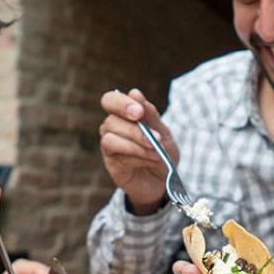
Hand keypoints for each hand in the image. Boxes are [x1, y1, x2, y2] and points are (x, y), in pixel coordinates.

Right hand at [99, 88, 178, 213]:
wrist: (164, 181)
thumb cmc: (162, 152)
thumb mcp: (163, 132)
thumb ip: (150, 115)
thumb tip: (134, 92)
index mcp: (124, 115)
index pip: (110, 100)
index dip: (121, 103)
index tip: (139, 111)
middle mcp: (112, 128)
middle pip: (111, 120)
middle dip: (134, 128)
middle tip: (155, 136)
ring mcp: (109, 146)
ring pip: (110, 138)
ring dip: (136, 143)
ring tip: (156, 150)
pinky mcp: (111, 162)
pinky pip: (116, 154)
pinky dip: (136, 154)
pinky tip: (151, 158)